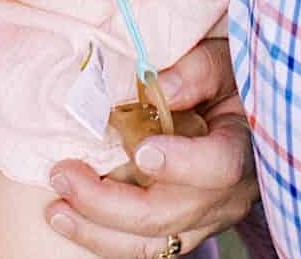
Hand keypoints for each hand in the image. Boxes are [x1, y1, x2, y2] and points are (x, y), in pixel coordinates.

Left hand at [45, 39, 257, 256]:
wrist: (245, 115)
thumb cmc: (232, 81)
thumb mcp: (224, 60)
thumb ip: (196, 71)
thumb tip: (156, 88)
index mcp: (243, 147)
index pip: (220, 166)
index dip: (180, 163)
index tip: (141, 151)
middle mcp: (228, 196)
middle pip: (168, 214)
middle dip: (108, 202)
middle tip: (63, 174)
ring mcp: (206, 220)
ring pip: (152, 243)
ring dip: (97, 231)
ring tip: (55, 210)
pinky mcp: (185, 230)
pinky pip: (144, 246)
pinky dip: (104, 238)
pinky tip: (72, 219)